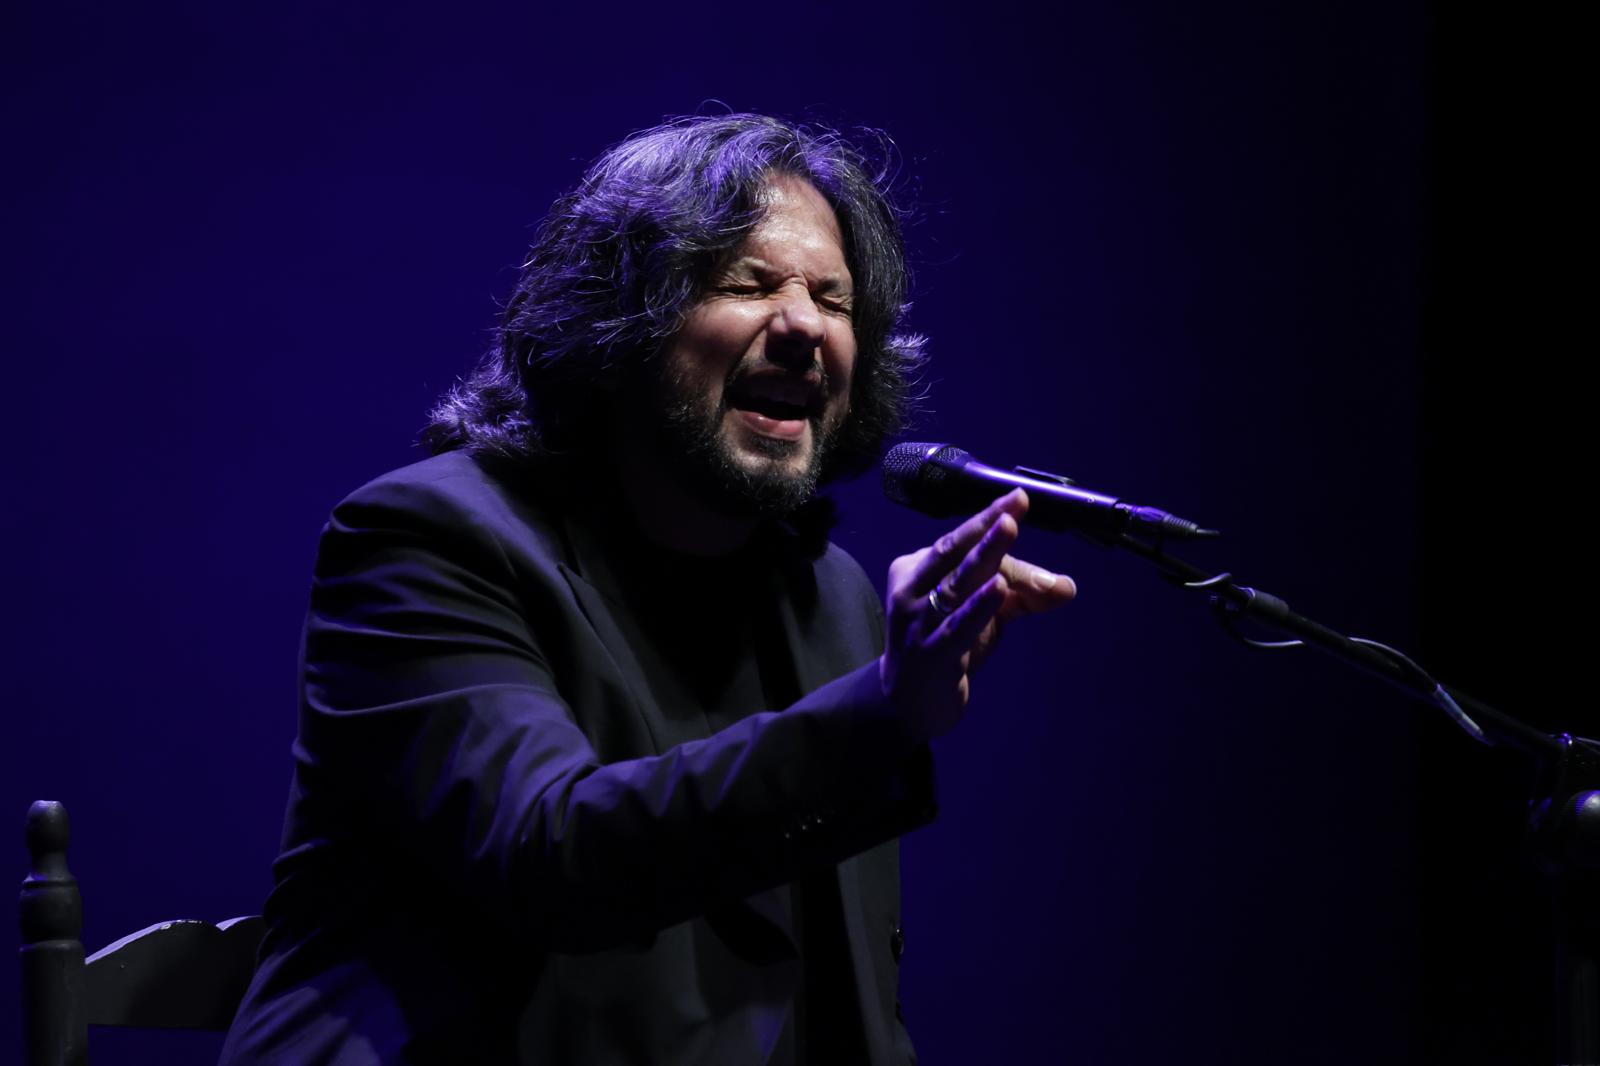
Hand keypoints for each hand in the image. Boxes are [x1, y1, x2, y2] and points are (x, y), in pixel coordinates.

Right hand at [879, 488, 1076, 740]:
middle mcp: (912, 590)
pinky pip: (957, 627)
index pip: (957, 542)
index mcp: (917, 569)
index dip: (988, 518)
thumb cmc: (946, 644)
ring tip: (1007, 530)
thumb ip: (1023, 595)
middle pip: (952, 552)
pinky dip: (978, 606)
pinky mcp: (930, 654)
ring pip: (955, 583)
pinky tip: (997, 589)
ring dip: (984, 556)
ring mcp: (917, 623)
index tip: (1018, 498)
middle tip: (1013, 508)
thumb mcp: (985, 614)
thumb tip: (1065, 586)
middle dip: (984, 527)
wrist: (908, 703)